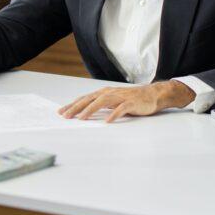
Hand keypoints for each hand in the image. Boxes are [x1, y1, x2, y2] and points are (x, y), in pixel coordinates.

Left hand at [57, 80, 194, 122]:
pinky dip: (113, 114)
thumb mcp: (113, 102)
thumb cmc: (131, 100)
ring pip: (102, 102)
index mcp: (104, 93)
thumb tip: (85, 112)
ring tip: (82, 118)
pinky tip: (107, 121)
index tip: (61, 112)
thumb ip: (101, 105)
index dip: (72, 105)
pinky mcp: (131, 102)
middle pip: (90, 99)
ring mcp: (120, 97)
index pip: (85, 99)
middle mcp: (110, 93)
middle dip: (76, 107)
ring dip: (91, 110)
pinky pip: (121, 109)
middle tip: (66, 116)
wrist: (153, 95)